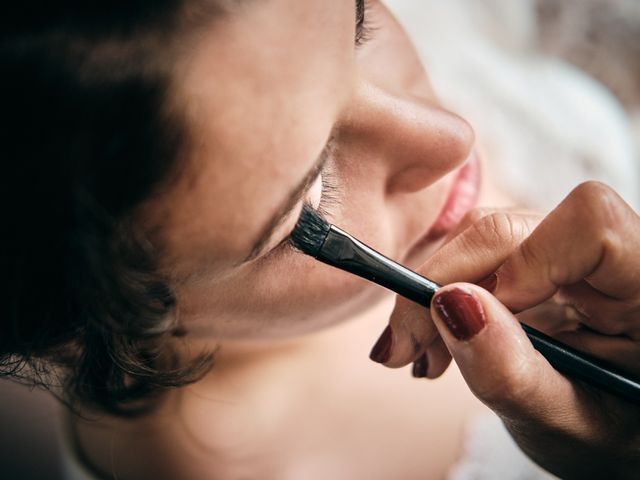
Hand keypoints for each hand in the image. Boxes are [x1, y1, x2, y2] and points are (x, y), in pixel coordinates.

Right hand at [370, 182, 639, 478]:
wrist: (611, 431)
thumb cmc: (610, 432)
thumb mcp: (567, 423)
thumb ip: (514, 373)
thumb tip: (451, 301)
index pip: (589, 223)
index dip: (526, 260)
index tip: (481, 320)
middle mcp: (609, 255)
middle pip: (511, 227)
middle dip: (443, 281)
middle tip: (405, 346)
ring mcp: (566, 253)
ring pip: (481, 237)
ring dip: (434, 292)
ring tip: (421, 354)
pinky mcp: (534, 260)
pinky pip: (475, 256)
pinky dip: (441, 296)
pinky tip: (435, 339)